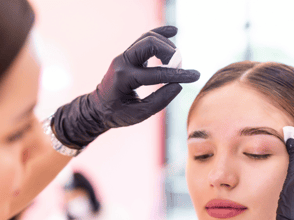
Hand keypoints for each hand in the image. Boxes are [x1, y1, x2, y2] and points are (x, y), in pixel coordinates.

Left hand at [53, 26, 199, 148]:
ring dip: (166, 45)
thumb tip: (178, 86)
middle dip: (170, 53)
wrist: (98, 108)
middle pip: (149, 44)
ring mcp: (124, 56)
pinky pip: (144, 39)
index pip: (156, 74)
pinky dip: (159, 34)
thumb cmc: (117, 113)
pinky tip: (173, 31)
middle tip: (179, 66)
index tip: (195, 76)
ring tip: (176, 60)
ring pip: (148, 38)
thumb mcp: (139, 114)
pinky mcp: (128, 55)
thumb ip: (159, 101)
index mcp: (124, 78)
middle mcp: (122, 62)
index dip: (177, 75)